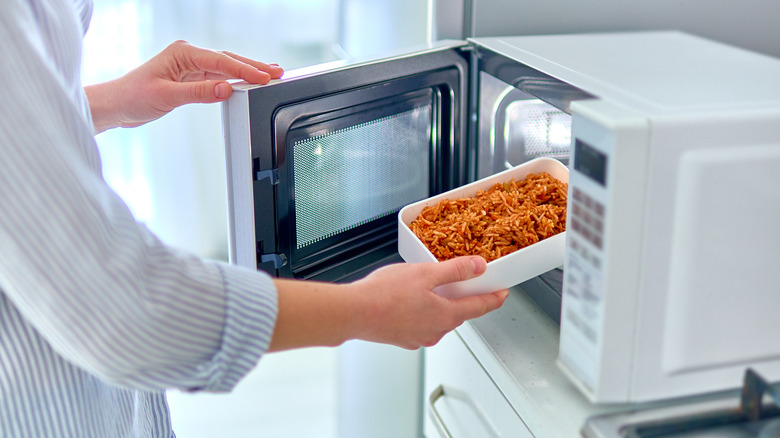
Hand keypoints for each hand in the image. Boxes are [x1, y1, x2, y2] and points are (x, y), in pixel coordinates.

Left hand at [84, 40, 283, 132]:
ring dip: (247, 72)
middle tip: (277, 73)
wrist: (116, 106)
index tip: (263, 78)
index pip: (221, 61)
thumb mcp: (166, 96)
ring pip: (226, 67)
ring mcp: (190, 66)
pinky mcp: (191, 78)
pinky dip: (235, 79)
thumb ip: (198, 92)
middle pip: (228, 60)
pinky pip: (218, 76)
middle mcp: (188, 55)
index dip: (244, 70)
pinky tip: (248, 81)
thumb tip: (225, 89)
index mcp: (182, 52)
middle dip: (253, 66)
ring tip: (270, 75)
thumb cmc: (133, 97)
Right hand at [351, 256, 508, 348]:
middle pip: (458, 313)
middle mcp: (435, 332)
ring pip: (438, 318)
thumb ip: (455, 271)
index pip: (479, 308)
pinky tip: (408, 298)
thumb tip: (478, 267)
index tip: (502, 293)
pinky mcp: (402, 338)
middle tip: (464, 282)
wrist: (353, 313)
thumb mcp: (426, 273)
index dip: (493, 298)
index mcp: (446, 316)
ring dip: (439, 304)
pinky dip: (421, 311)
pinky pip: (420, 323)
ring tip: (429, 285)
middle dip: (463, 298)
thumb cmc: (384, 295)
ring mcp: (418, 338)